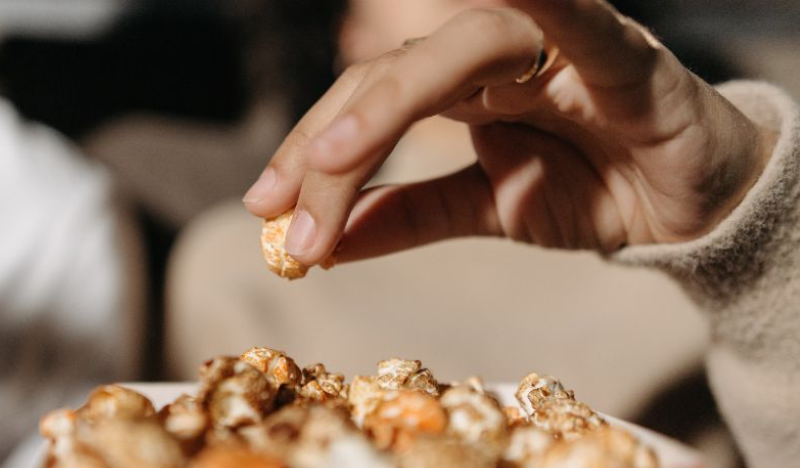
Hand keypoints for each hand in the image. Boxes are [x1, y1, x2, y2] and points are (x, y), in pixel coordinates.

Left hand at [243, 0, 773, 265]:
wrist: (692, 211)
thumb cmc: (594, 191)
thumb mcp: (485, 213)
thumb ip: (408, 218)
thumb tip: (325, 243)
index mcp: (461, 88)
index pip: (368, 107)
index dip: (312, 153)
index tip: (265, 209)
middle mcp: (495, 58)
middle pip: (391, 80)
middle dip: (329, 146)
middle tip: (281, 213)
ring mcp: (553, 49)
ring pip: (453, 52)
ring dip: (386, 105)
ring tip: (330, 163)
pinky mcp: (617, 54)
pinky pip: (572, 19)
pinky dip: (541, 1)